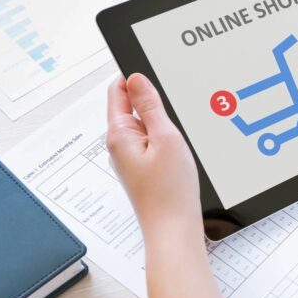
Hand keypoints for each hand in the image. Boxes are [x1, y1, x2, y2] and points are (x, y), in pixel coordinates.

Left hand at [106, 74, 200, 231]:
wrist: (174, 230)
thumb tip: (137, 78)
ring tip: (180, 131)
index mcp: (119, 134)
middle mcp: (120, 146)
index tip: (153, 67)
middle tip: (175, 100)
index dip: (134, 75)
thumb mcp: (165, 137)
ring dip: (162, 121)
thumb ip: (151, 106)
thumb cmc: (170, 191)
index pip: (118, 91)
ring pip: (145, 126)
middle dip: (152, 99)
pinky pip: (152, 143)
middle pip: (131, 107)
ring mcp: (131, 159)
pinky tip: (180, 148)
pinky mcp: (143, 169)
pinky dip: (166, 138)